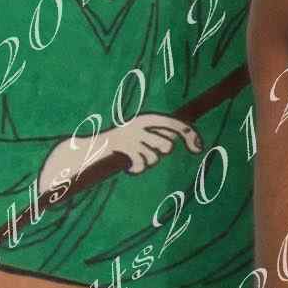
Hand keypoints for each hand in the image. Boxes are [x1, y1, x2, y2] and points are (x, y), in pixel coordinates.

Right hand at [41, 112, 195, 193]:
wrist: (88, 150)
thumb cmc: (120, 146)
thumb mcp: (141, 137)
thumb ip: (160, 137)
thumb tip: (190, 144)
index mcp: (146, 117)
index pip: (176, 124)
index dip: (191, 135)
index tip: (199, 149)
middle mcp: (140, 123)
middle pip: (167, 147)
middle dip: (159, 155)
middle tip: (144, 154)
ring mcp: (131, 135)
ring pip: (154, 158)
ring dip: (145, 163)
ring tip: (132, 158)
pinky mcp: (122, 147)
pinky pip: (141, 165)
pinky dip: (135, 170)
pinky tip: (126, 167)